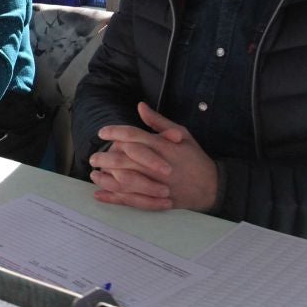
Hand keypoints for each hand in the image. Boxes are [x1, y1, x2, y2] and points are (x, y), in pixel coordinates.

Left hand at [88, 102, 217, 211]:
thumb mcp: (182, 134)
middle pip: (124, 159)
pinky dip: (113, 197)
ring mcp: (156, 184)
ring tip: (94, 174)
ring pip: (124, 181)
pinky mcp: (156, 200)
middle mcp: (157, 165)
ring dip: (105, 178)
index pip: (134, 136)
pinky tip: (100, 194)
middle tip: (93, 156)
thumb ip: (158, 122)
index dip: (115, 132)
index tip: (102, 132)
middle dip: (105, 157)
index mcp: (163, 146)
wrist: (213, 186)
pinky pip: (130, 199)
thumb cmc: (195, 158)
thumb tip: (140, 106)